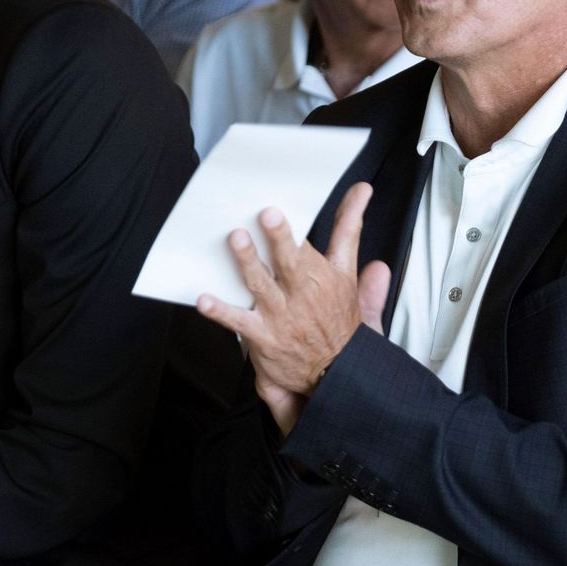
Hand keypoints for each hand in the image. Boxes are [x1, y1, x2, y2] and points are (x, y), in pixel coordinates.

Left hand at [197, 184, 390, 432]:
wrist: (336, 372)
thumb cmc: (337, 320)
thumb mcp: (349, 277)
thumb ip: (350, 232)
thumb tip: (363, 193)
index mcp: (323, 277)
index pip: (318, 244)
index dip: (315, 222)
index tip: (315, 199)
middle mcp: (302, 294)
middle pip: (291, 262)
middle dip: (280, 239)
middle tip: (268, 215)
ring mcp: (280, 315)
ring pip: (262, 285)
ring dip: (248, 262)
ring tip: (236, 240)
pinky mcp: (262, 336)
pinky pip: (237, 321)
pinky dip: (220, 311)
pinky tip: (203, 300)